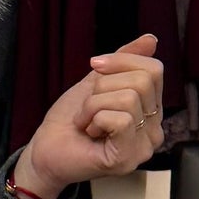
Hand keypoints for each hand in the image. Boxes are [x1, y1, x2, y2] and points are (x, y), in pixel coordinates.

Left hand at [10, 34, 164, 198]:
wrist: (44, 150)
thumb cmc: (68, 121)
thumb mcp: (96, 82)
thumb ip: (124, 62)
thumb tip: (150, 39)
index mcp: (150, 110)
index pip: (154, 70)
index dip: (121, 61)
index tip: (94, 67)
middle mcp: (153, 130)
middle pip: (143, 82)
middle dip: (103, 86)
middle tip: (87, 106)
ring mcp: (142, 147)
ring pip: (130, 99)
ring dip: (94, 105)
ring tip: (85, 121)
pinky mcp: (127, 158)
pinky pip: (122, 120)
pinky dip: (96, 118)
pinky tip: (89, 132)